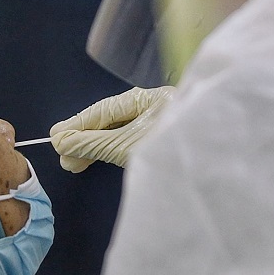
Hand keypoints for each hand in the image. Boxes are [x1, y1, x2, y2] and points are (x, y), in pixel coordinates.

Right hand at [49, 86, 174, 171]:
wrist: (218, 175)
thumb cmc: (176, 152)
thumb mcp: (128, 147)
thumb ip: (94, 143)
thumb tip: (62, 140)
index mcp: (152, 99)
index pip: (105, 109)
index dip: (78, 124)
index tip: (56, 139)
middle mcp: (157, 107)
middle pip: (112, 119)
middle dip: (85, 138)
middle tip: (64, 159)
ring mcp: (163, 124)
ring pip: (120, 131)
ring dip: (95, 147)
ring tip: (74, 164)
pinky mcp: (166, 142)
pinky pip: (130, 140)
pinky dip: (111, 150)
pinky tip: (98, 158)